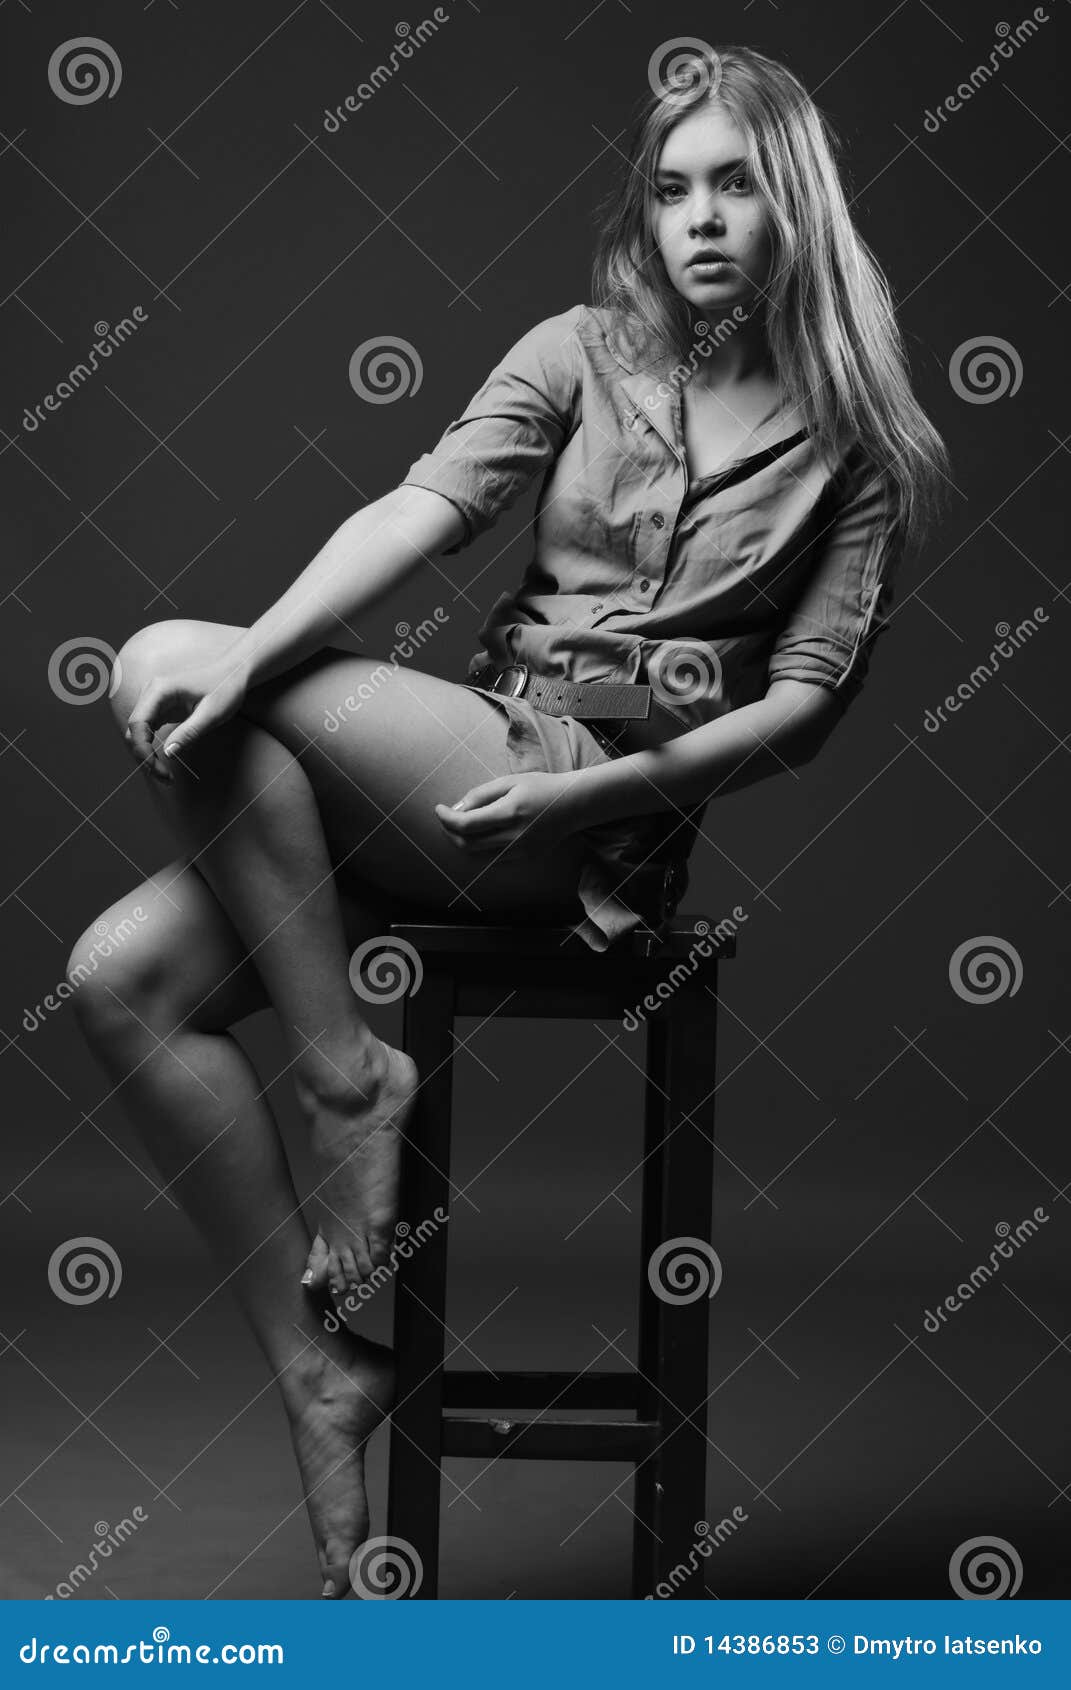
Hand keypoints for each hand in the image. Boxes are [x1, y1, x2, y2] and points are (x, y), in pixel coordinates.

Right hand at [124, 653, 250, 782]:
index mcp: (159, 690)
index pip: (137, 723)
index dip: (142, 749)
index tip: (157, 769)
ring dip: (147, 756)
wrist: (233, 673)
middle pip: (134, 730)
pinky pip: (148, 733)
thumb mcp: (212, 713)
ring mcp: (154, 701)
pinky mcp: (160, 709)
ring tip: (165, 775)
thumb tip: (168, 753)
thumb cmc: (225, 688)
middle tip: (165, 778)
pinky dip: (152, 750)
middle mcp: (151, 693)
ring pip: (138, 734)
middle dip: (144, 757)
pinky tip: (164, 764)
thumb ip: (189, 732)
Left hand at [434, 771, 580, 857]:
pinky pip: (493, 859)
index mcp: (510, 813)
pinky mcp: (525, 858)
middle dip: (450, 833)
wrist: (573, 805)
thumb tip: (456, 809)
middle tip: (447, 819)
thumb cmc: (540, 787)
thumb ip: (480, 795)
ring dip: (464, 842)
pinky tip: (483, 834)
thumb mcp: (509, 782)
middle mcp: (515, 837)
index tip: (439, 809)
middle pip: (467, 845)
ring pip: (478, 855)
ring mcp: (521, 851)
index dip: (446, 818)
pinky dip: (481, 848)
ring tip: (463, 826)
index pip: (466, 824)